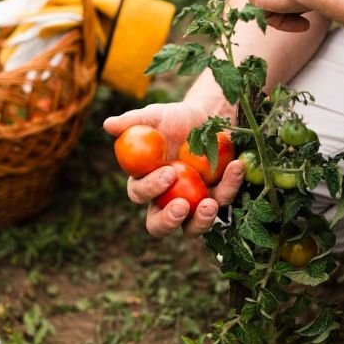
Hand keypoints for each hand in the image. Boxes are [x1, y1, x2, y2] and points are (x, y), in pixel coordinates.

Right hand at [103, 101, 242, 237]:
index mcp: (145, 182)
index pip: (140, 194)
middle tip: (181, 207)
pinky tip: (235, 166)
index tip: (168, 174)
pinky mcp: (218, 198)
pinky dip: (230, 185)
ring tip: (210, 204)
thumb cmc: (175, 118)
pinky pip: (224, 200)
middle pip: (159, 225)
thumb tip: (108, 124)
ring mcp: (193, 204)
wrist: (208, 117)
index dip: (150, 188)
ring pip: (192, 227)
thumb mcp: (156, 115)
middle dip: (168, 221)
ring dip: (201, 221)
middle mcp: (166, 200)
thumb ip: (133, 121)